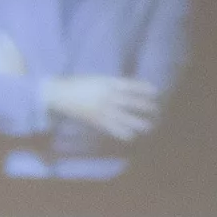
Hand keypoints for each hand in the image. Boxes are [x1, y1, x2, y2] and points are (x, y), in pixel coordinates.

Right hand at [41, 75, 160, 139]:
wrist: (60, 94)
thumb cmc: (79, 85)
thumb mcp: (98, 80)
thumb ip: (112, 85)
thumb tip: (127, 91)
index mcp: (109, 83)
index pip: (131, 86)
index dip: (144, 89)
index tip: (155, 92)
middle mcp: (108, 96)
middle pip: (131, 102)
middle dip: (145, 106)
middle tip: (156, 110)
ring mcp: (102, 109)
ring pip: (124, 117)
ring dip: (138, 122)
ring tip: (149, 126)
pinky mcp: (96, 120)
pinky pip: (112, 128)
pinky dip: (122, 132)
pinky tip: (131, 137)